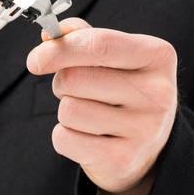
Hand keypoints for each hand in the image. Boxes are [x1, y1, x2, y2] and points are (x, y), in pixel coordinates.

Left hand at [26, 18, 177, 194]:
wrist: (146, 147)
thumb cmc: (122, 92)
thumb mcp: (115, 58)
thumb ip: (83, 38)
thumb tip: (50, 35)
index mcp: (157, 56)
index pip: (99, 44)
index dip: (58, 49)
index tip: (35, 60)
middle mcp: (158, 92)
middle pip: (74, 78)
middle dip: (62, 83)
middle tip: (78, 91)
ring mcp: (144, 129)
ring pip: (68, 110)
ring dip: (66, 112)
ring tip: (90, 115)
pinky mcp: (123, 160)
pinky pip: (65, 139)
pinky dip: (65, 137)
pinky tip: (89, 137)